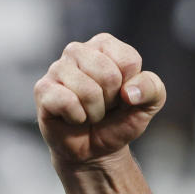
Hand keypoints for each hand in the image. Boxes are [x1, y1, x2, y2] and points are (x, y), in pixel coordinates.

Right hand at [35, 33, 165, 166]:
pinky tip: (74, 117)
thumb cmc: (120, 118)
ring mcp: (57, 68)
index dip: (130, 86)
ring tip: (89, 112)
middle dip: (111, 100)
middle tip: (104, 106)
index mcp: (106, 45)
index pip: (128, 60)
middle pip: (108, 74)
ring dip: (95, 111)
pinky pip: (66, 102)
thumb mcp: (149, 104)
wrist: (96, 148)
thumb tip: (129, 92)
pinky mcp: (42, 89)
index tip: (123, 94)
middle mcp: (78, 50)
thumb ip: (152, 89)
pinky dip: (77, 118)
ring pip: (88, 90)